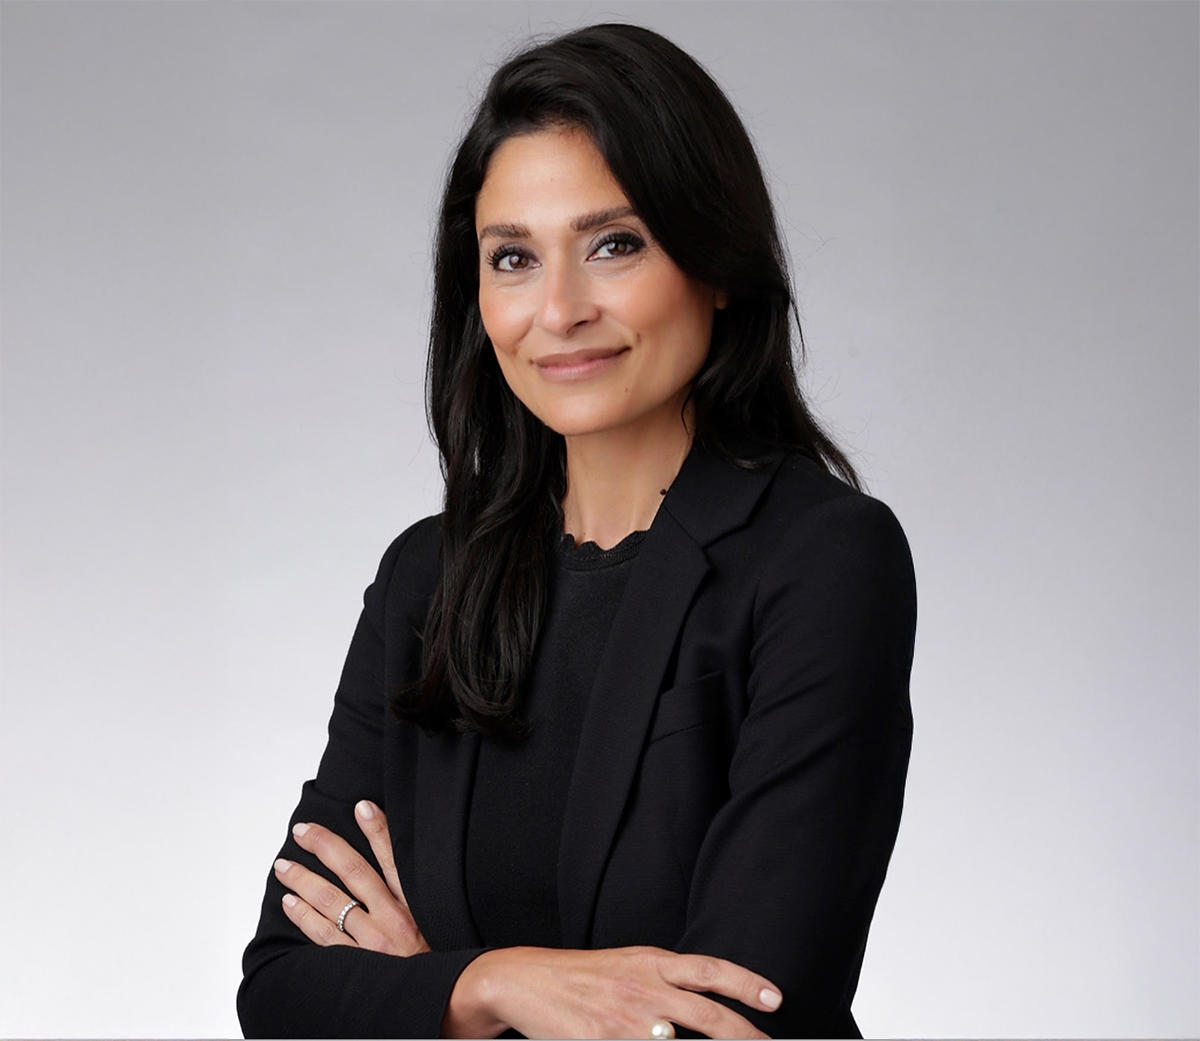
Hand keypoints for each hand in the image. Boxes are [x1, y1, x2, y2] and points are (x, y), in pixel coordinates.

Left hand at [273, 800, 430, 956]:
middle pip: (353, 871)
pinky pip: (324, 936)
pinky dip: (304, 917)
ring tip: (284, 866)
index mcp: (416, 904)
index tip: (361, 806)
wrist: (446, 1003)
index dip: (377, 829)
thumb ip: (419, 896)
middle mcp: (393, 918)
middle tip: (303, 831)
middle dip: (324, 846)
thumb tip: (403, 870)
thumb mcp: (440, 922)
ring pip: (331, 901)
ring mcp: (372, 942)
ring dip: (304, 879)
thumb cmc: (441, 964)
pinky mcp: (357, 965)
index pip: (393, 857)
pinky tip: (291, 902)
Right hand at [449, 944, 780, 1038]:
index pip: (710, 971)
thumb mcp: (629, 964)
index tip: (775, 999)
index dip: (745, 984)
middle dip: (744, 1037)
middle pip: (708, 1016)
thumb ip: (667, 980)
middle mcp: (643, 988)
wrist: (523, 979)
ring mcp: (624, 1021)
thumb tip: (709, 1003)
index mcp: (651, 962)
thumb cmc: (582, 976)